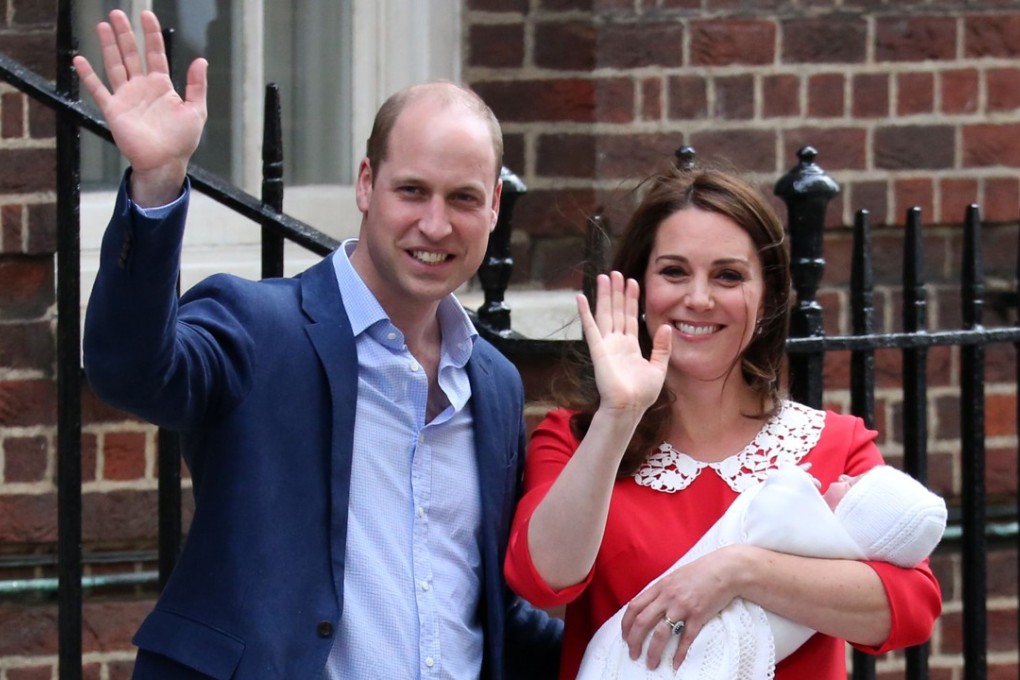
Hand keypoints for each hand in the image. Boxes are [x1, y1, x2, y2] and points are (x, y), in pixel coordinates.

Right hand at [72, 10, 207, 206]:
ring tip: (103, 26)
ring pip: (115, 65)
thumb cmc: (182, 140)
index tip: (147, 16)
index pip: (155, 54)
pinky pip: (98, 90)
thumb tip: (201, 60)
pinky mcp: (114, 110)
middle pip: (131, 54)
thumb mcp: (196, 110)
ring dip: (108, 46)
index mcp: (162, 86)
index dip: (151, 35)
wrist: (165, 162)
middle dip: (125, 34)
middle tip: (117, 14)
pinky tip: (80, 60)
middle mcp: (142, 88)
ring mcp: (126, 97)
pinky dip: (88, 76)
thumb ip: (197, 85)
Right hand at [577, 272, 671, 414]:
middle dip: (617, 292)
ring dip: (604, 295)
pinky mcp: (598, 350)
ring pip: (605, 314)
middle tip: (616, 272)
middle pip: (617, 311)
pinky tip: (581, 298)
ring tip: (604, 277)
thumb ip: (662, 347)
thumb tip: (667, 327)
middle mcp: (616, 342)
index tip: (633, 282)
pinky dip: (585, 312)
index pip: (630, 317)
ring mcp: (606, 345)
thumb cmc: (642, 394)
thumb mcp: (658, 368)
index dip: (631, 299)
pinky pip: (590, 328)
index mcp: (630, 346)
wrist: (629, 407)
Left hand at [620, 546, 742, 670]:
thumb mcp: (674, 577)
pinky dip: (679, 653)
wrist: (725, 570)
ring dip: (653, 651)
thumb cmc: (700, 572)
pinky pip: (686, 638)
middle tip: (633, 654)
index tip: (625, 637)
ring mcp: (683, 607)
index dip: (626, 624)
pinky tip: (675, 663)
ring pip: (661, 633)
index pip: (634, 607)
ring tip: (651, 663)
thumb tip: (649, 606)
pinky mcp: (699, 615)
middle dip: (634, 641)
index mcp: (660, 586)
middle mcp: (668, 597)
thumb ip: (661, 590)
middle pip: (643, 622)